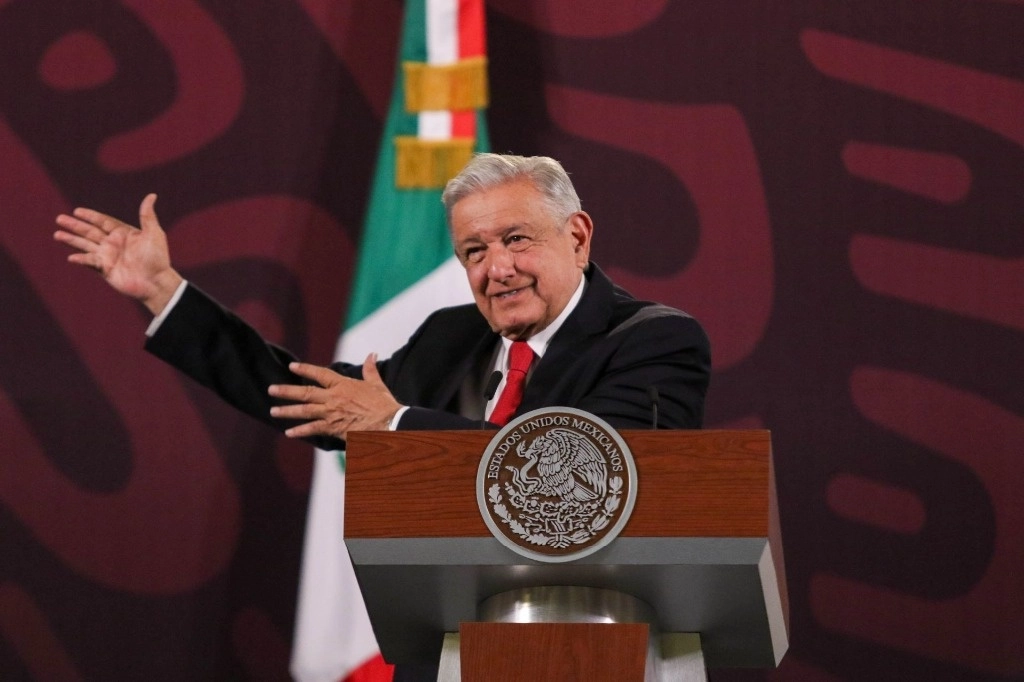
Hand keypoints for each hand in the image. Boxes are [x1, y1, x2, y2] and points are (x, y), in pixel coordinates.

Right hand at [54, 194, 182, 314]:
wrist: (156, 282)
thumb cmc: (157, 257)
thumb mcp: (153, 233)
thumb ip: (147, 215)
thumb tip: (152, 195)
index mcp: (123, 233)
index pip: (103, 221)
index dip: (90, 216)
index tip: (77, 211)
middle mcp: (113, 243)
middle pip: (90, 232)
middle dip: (75, 225)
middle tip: (59, 219)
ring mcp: (108, 256)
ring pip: (86, 245)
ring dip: (71, 240)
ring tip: (57, 234)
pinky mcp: (105, 269)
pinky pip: (90, 262)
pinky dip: (81, 259)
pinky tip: (71, 257)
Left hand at [267, 354, 401, 439]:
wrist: (388, 423)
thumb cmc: (384, 404)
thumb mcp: (376, 384)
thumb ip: (370, 369)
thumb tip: (372, 354)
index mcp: (343, 385)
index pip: (320, 374)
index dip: (305, 369)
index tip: (292, 366)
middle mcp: (333, 397)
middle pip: (305, 392)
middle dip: (286, 391)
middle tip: (271, 389)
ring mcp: (331, 413)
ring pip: (304, 411)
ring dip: (287, 411)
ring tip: (273, 411)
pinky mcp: (333, 428)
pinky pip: (313, 429)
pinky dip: (300, 431)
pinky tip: (289, 432)